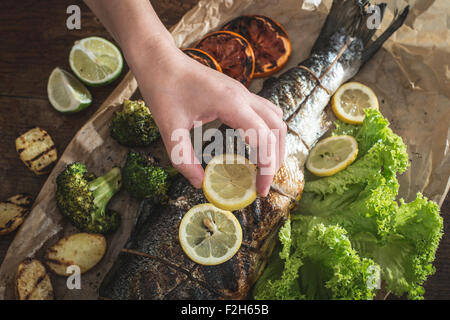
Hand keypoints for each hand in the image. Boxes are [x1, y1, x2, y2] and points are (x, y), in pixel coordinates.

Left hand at [128, 40, 285, 196]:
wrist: (160, 60)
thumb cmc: (163, 89)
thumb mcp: (169, 128)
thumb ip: (184, 159)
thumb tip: (199, 184)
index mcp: (231, 103)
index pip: (264, 138)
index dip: (267, 168)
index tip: (260, 190)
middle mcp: (244, 96)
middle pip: (278, 128)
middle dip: (276, 159)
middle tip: (262, 183)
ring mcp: (243, 92)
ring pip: (277, 118)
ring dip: (276, 144)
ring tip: (264, 167)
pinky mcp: (238, 93)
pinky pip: (266, 112)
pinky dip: (268, 131)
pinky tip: (255, 145)